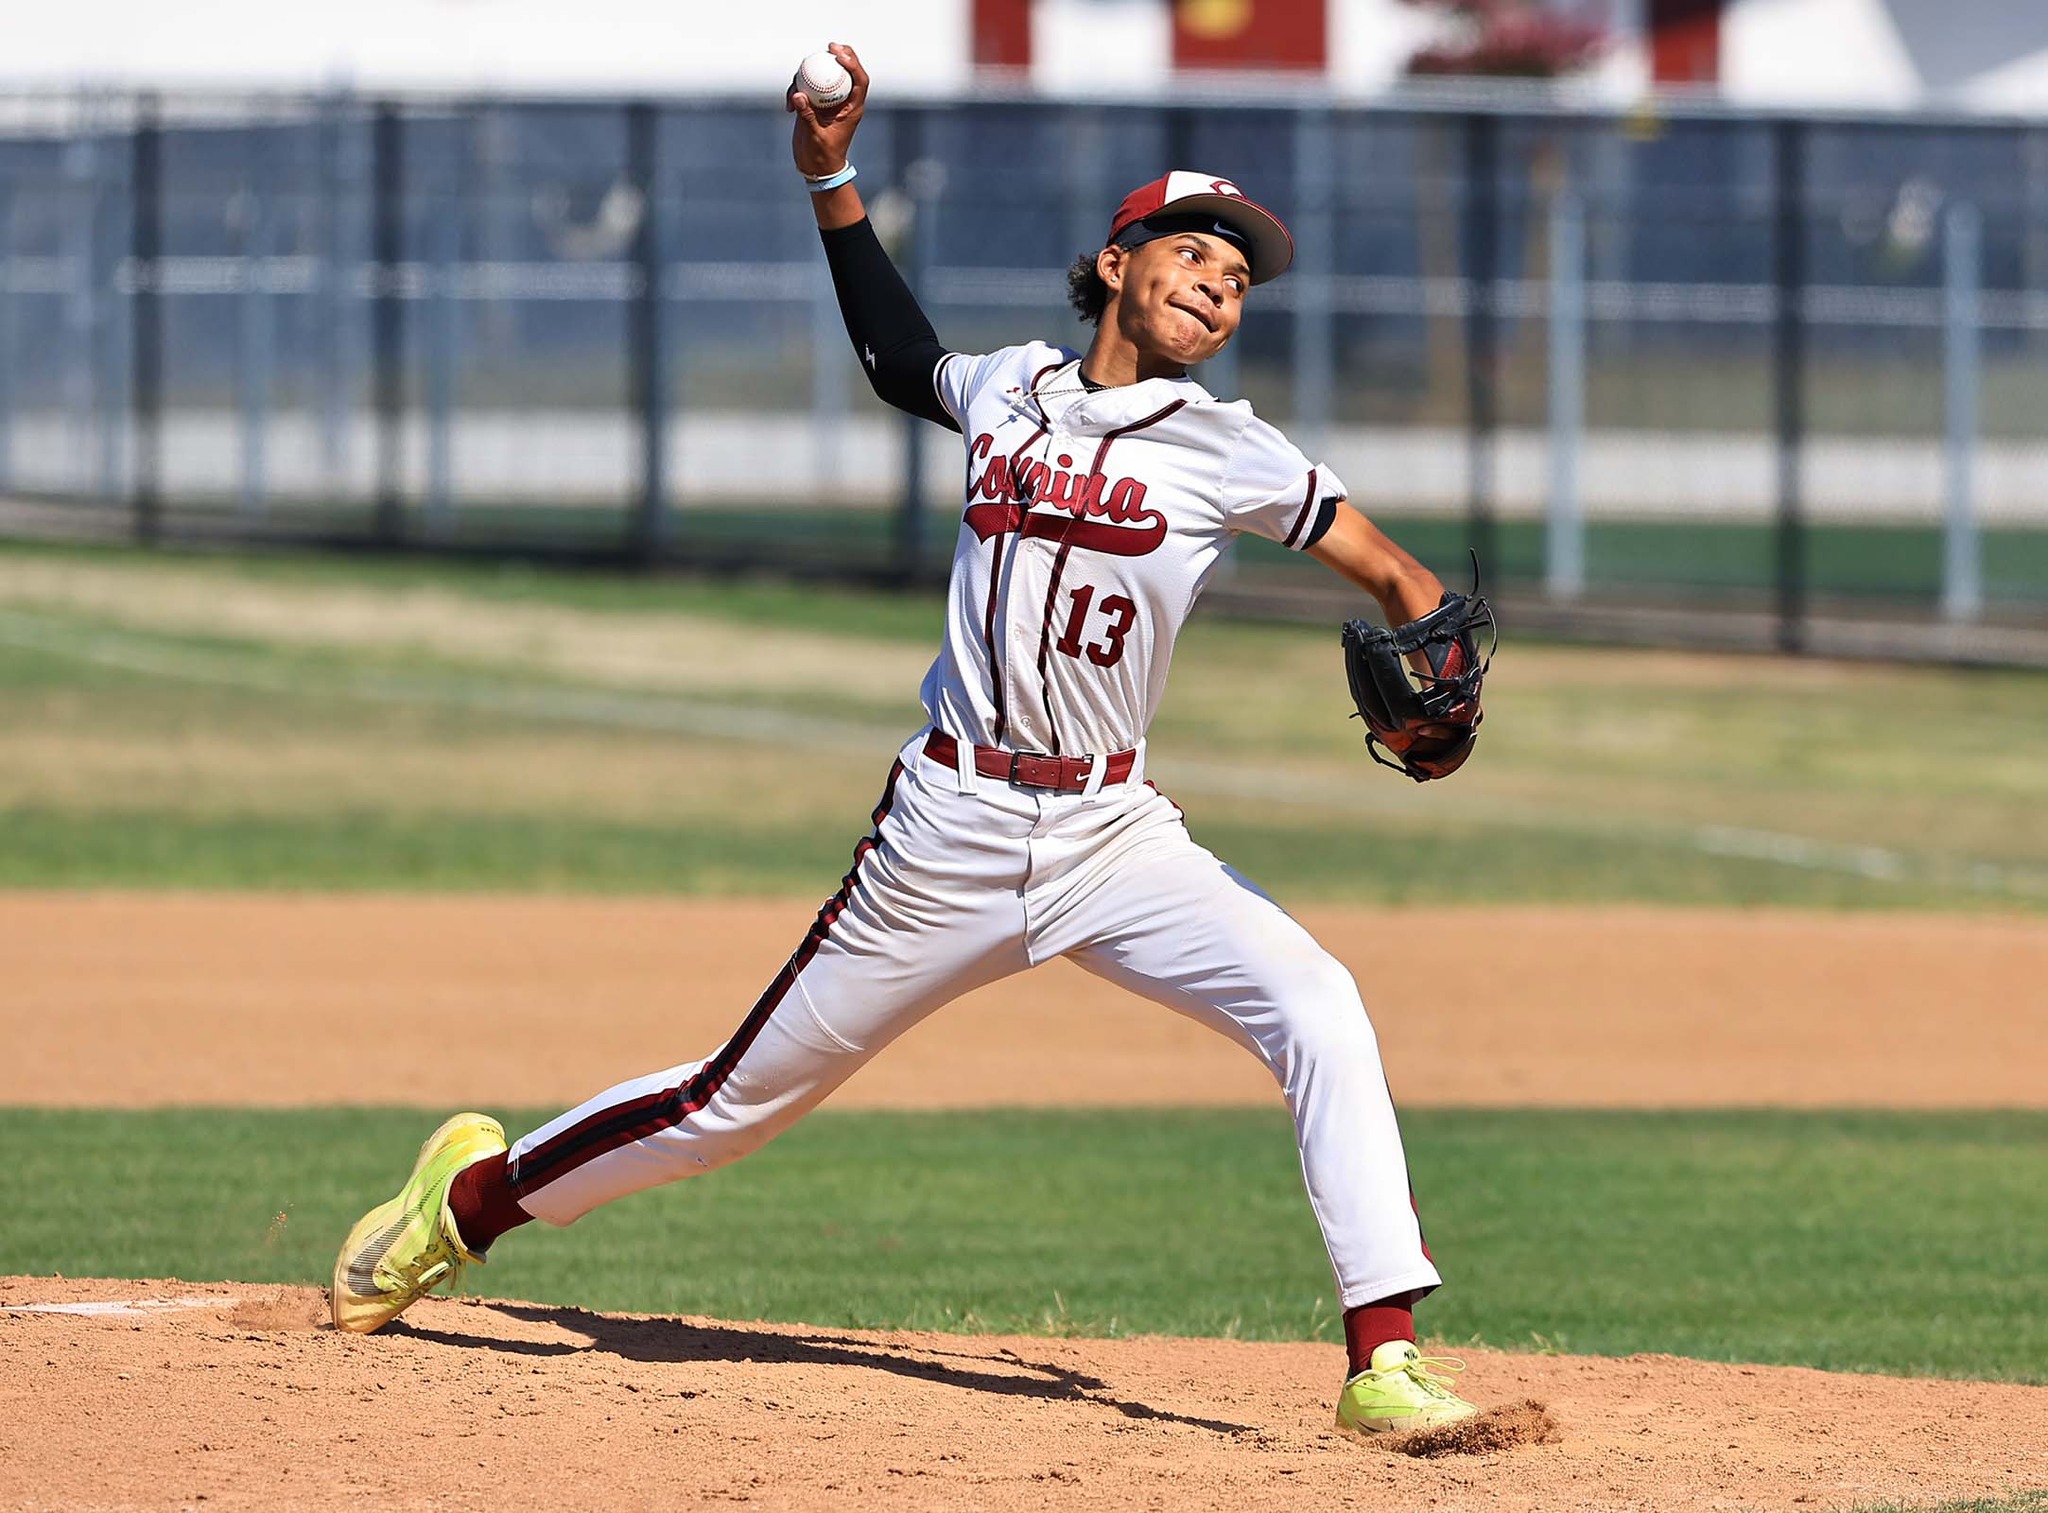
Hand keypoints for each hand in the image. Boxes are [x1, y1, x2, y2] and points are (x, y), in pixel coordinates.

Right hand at [787, 42, 868, 178]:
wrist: (816, 168)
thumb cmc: (822, 156)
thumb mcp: (815, 137)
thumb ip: (807, 116)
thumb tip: (798, 96)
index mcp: (852, 108)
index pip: (859, 81)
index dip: (853, 64)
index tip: (840, 55)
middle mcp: (843, 101)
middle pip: (846, 72)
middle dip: (840, 55)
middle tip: (828, 46)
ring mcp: (829, 101)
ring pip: (824, 77)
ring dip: (809, 74)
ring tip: (796, 84)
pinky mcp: (815, 104)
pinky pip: (807, 88)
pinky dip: (796, 91)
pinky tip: (788, 104)